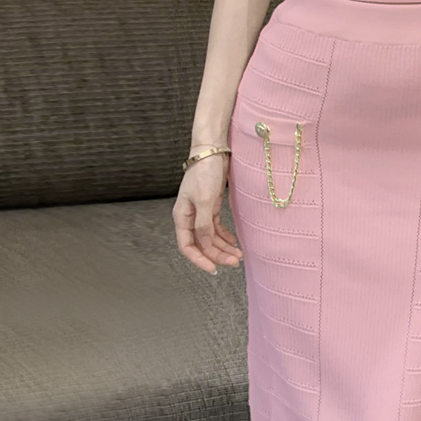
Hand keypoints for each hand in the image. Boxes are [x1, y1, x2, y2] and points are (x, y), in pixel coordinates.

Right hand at [173, 154, 242, 273]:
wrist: (212, 152)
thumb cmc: (204, 172)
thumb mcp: (203, 200)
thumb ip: (203, 224)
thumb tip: (204, 244)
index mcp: (182, 217)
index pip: (187, 246)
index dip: (199, 260)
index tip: (213, 269)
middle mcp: (190, 217)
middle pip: (202, 244)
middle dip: (217, 255)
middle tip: (234, 262)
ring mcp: (200, 212)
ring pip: (211, 237)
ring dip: (223, 247)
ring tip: (238, 255)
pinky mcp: (211, 207)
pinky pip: (216, 228)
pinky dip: (225, 237)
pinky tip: (234, 243)